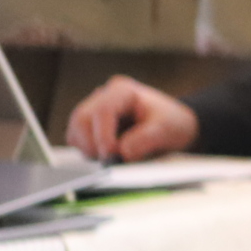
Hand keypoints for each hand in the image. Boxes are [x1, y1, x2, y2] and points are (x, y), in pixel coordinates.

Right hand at [64, 76, 196, 161]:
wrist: (175, 127)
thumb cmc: (172, 123)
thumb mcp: (167, 130)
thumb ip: (145, 140)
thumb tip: (122, 152)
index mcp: (123, 90)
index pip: (102, 111)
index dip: (103, 135)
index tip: (113, 155)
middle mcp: (104, 96)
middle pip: (82, 119)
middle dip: (93, 144)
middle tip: (112, 160)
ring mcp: (93, 109)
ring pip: (75, 130)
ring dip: (90, 149)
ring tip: (114, 157)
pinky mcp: (89, 125)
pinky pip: (76, 139)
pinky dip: (88, 150)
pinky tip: (108, 153)